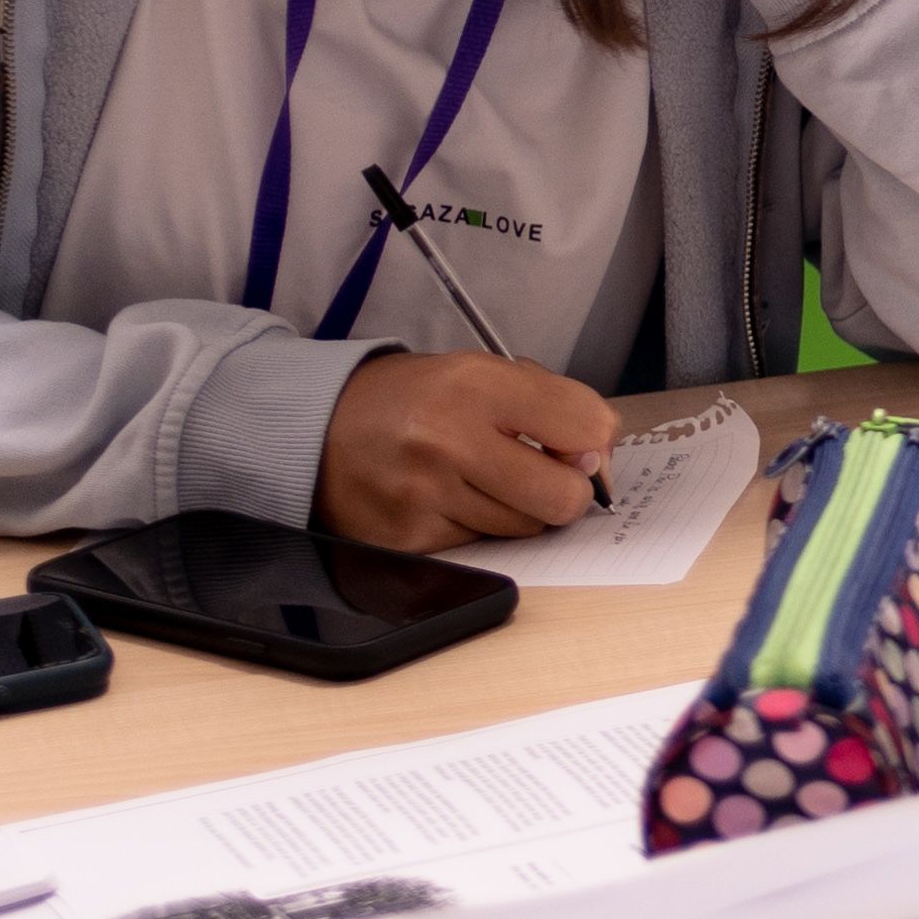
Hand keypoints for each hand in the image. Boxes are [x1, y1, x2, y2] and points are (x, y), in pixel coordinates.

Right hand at [318, 353, 618, 547]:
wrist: (320, 426)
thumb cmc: (417, 399)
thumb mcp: (483, 372)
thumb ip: (551, 404)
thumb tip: (598, 462)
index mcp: (476, 385)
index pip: (586, 428)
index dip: (594, 445)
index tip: (578, 448)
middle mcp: (448, 440)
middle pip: (563, 497)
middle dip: (567, 492)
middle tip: (546, 477)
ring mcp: (423, 495)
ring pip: (525, 529)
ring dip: (520, 510)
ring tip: (485, 480)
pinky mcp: (406, 538)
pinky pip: (480, 546)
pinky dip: (477, 526)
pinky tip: (450, 498)